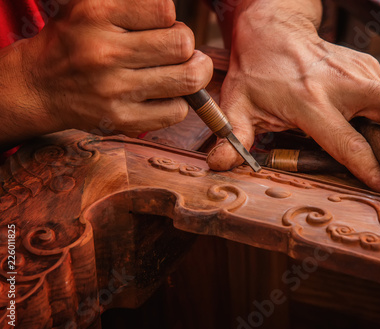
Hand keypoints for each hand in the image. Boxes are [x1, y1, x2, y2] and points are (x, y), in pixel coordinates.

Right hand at [5, 0, 211, 139]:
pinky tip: (165, 94)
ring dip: (194, 73)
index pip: (165, 10)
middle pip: (182, 46)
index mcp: (97, 15)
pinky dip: (179, 102)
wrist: (40, 87)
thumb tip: (176, 17)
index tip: (162, 27)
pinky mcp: (122, 120)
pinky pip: (176, 112)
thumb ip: (136, 5)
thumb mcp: (94, 6)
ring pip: (188, 80)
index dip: (171, 19)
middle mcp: (104, 53)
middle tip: (178, 51)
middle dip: (187, 46)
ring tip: (183, 70)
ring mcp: (114, 91)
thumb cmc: (75, 42)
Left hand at [207, 6, 379, 194]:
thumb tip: (220, 164)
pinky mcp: (365, 64)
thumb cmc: (255, 70)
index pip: (350, 143)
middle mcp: (340, 84)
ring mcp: (357, 70)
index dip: (372, 170)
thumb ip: (234, 137)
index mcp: (309, 102)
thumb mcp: (236, 105)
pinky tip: (370, 124)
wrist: (271, 29)